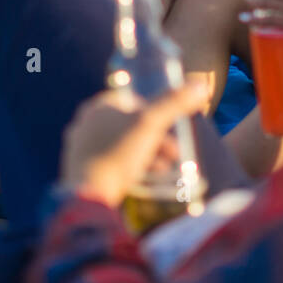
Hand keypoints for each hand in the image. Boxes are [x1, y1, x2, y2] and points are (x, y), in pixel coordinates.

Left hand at [61, 83, 209, 207]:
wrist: (89, 196)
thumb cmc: (119, 153)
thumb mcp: (151, 124)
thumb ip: (174, 103)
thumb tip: (200, 86)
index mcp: (97, 108)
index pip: (130, 100)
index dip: (154, 111)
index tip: (170, 126)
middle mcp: (86, 126)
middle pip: (128, 127)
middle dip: (156, 139)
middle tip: (174, 152)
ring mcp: (82, 150)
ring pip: (121, 147)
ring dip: (147, 155)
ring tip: (165, 168)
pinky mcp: (82, 172)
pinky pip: (112, 165)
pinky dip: (131, 169)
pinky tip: (147, 180)